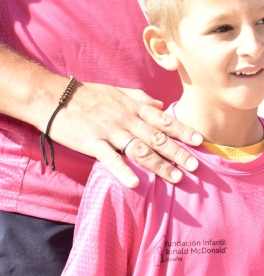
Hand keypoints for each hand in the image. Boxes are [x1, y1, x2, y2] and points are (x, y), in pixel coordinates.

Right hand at [51, 82, 202, 187]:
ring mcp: (109, 131)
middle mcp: (126, 119)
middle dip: (178, 152)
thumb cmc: (87, 95)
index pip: (164, 120)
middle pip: (157, 138)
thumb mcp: (117, 91)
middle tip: (195, 166)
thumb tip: (162, 105)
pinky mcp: (91, 142)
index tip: (200, 141)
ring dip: (159, 165)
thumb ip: (141, 99)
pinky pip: (110, 159)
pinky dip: (123, 171)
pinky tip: (136, 184)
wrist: (52, 96)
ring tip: (176, 178)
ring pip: (140, 150)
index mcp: (133, 107)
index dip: (183, 131)